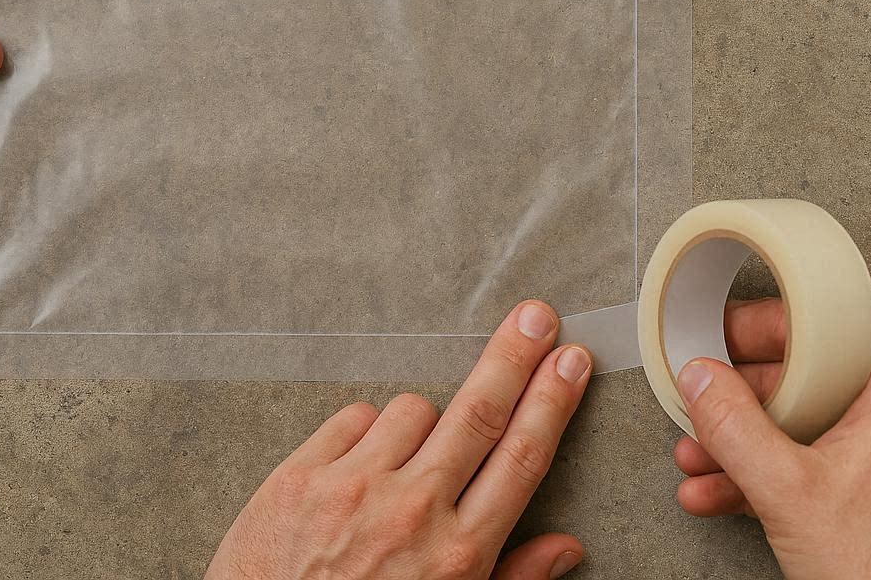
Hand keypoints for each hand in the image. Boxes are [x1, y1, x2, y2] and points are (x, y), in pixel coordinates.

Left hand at [206, 302, 592, 579]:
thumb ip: (512, 577)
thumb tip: (567, 547)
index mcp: (458, 555)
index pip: (522, 459)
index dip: (552, 403)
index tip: (570, 361)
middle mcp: (412, 513)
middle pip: (478, 413)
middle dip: (513, 358)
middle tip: (535, 316)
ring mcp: (354, 489)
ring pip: (411, 409)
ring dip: (420, 423)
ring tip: (401, 468)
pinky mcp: (301, 475)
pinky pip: (351, 419)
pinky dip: (362, 435)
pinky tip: (357, 470)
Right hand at [672, 300, 870, 578]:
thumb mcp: (784, 486)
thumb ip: (730, 423)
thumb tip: (701, 379)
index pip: (832, 322)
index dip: (769, 325)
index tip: (727, 336)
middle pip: (819, 376)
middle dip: (746, 402)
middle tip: (708, 402)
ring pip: (822, 424)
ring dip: (755, 443)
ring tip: (705, 461)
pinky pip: (838, 460)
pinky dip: (788, 472)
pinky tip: (731, 493)